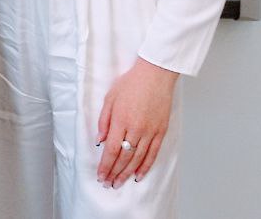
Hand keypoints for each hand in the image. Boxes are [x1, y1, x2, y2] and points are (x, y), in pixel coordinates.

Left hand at [95, 58, 177, 187]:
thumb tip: (99, 140)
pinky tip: (138, 175)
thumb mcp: (109, 98)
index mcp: (120, 120)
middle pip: (124, 157)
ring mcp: (150, 131)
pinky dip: (146, 166)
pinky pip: (153, 154)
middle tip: (107, 183)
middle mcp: (136, 129)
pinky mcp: (161, 131)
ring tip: (119, 183)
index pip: (111, 149)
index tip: (100, 175)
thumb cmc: (130, 84)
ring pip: (138, 158)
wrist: (155, 76)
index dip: (105, 165)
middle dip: (114, 172)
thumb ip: (103, 121)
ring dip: (127, 173)